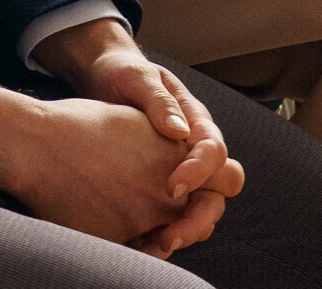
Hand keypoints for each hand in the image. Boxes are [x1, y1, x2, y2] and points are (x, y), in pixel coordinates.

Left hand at [0, 20, 243, 254]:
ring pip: (200, 206)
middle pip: (220, 189)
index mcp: (196, 120)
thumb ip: (159, 101)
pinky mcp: (159, 184)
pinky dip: (160, 230)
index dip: (200, 172)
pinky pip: (172, 212)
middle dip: (200, 215)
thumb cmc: (123, 73)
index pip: (215, 152)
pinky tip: (138, 243)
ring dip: (183, 230)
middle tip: (170, 235)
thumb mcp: (138, 78)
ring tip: (153, 247)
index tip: (172, 187)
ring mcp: (180, 168)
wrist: (101, 78)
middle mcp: (194, 149)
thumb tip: (180, 131)